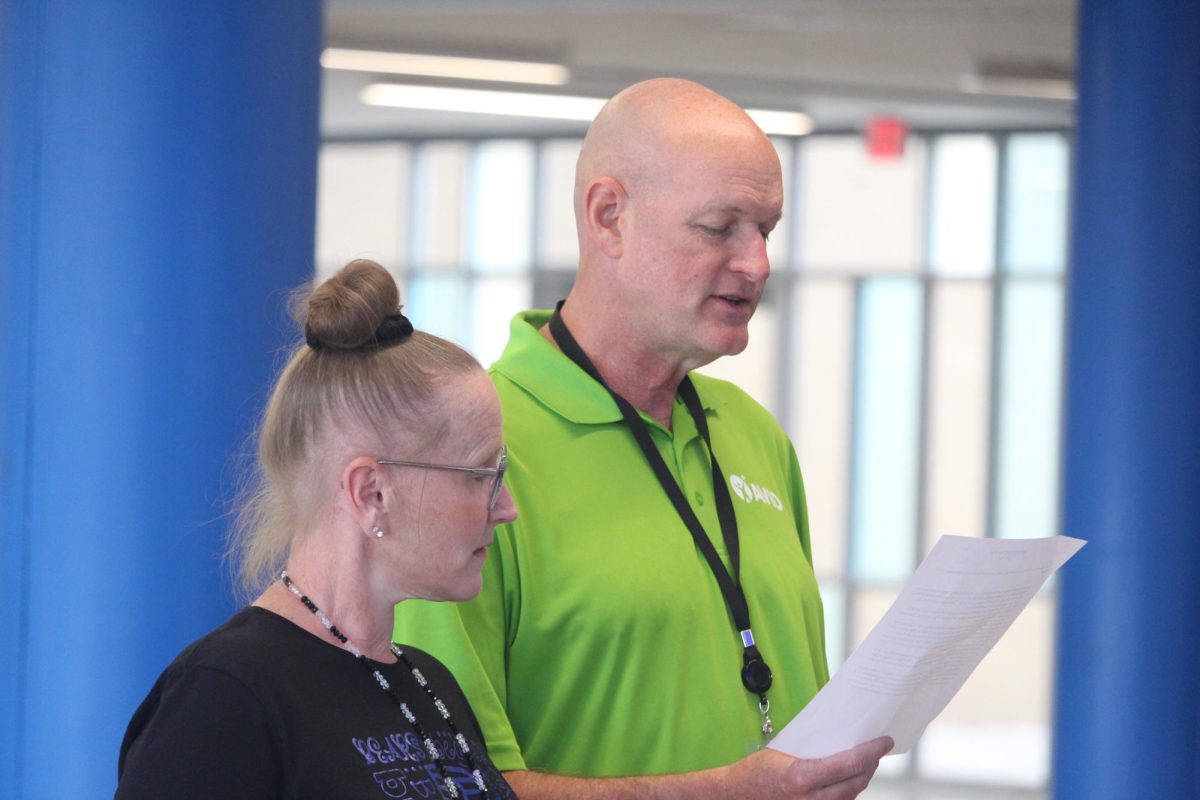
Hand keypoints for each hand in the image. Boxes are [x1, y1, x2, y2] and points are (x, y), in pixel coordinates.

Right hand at [723, 737, 893, 798]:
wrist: (738, 796)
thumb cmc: (757, 771)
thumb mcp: (784, 751)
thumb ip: (814, 749)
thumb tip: (842, 736)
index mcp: (802, 778)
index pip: (850, 765)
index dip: (872, 752)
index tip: (884, 741)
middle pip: (857, 782)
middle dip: (872, 764)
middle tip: (878, 748)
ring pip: (851, 795)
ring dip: (862, 777)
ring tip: (866, 760)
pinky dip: (848, 790)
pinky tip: (849, 778)